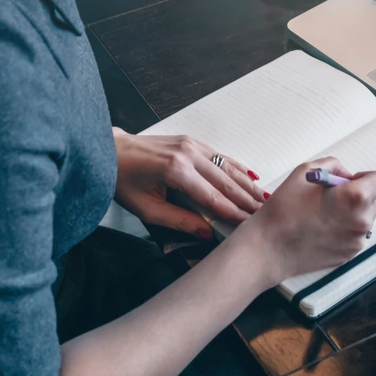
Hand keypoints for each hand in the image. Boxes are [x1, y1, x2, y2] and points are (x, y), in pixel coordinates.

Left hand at [112, 127, 265, 238]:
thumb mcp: (146, 209)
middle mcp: (188, 154)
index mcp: (176, 171)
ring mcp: (192, 144)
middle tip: (266, 213)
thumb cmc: (123, 181)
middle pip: (226, 181)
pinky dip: (237, 167)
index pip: (213, 197)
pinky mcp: (192, 141)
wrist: (110, 151)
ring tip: (264, 198)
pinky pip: (220, 156)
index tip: (249, 224)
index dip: (233, 212)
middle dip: (247, 199)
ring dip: (247, 184)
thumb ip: (179, 221)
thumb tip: (206, 233)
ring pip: (227, 167)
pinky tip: (251, 177)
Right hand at [236, 156, 375, 285]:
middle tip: (330, 198)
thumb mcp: (305, 171)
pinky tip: (320, 229)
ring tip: (322, 215)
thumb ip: (333, 166)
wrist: (269, 248)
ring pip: (363, 219)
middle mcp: (362, 221)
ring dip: (350, 213)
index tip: (349, 181)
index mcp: (355, 197)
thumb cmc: (284, 209)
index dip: (365, 177)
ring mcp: (356, 241)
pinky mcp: (349, 255)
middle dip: (356, 196)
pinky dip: (343, 230)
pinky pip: (353, 235)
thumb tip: (346, 175)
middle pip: (372, 201)